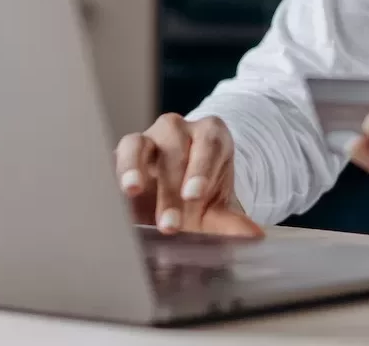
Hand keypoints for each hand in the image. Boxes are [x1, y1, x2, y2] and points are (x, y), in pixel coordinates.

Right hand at [115, 113, 263, 238]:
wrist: (176, 202)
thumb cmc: (200, 200)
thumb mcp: (218, 210)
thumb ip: (232, 222)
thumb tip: (253, 237)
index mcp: (211, 136)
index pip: (209, 143)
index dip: (201, 167)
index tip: (194, 196)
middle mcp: (178, 131)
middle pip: (174, 148)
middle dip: (171, 188)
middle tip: (170, 225)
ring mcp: (148, 139)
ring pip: (138, 143)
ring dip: (134, 168)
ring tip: (132, 191)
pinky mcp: (123, 155)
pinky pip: (116, 157)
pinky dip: (117, 174)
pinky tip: (115, 196)